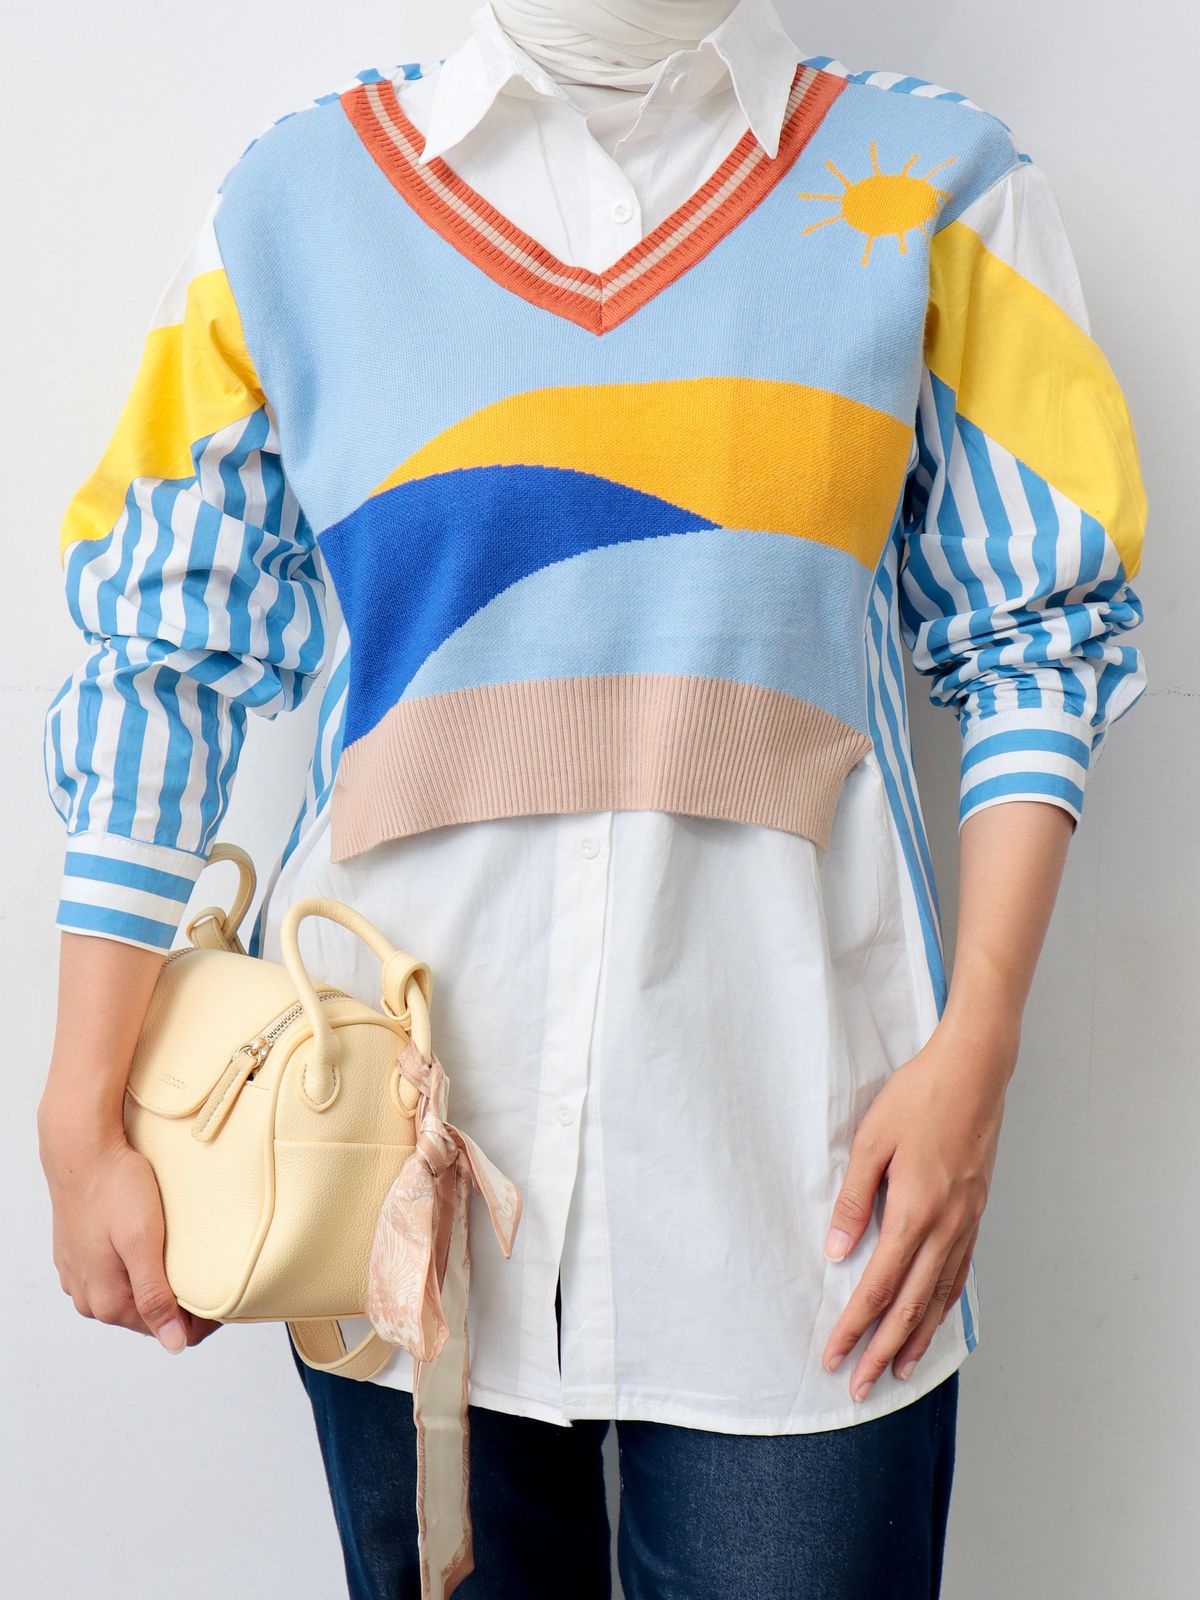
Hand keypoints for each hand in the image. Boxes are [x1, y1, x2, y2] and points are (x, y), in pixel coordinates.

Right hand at [38, 1108, 222, 1352]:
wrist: (81, 1152)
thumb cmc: (114, 1189)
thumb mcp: (142, 1243)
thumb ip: (154, 1297)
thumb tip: (173, 1344)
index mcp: (107, 1302)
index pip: (167, 1333)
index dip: (201, 1320)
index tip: (225, 1301)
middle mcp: (89, 1299)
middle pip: (149, 1317)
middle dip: (181, 1304)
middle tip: (212, 1277)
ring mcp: (81, 1278)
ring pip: (132, 1296)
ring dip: (159, 1284)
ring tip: (185, 1260)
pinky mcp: (79, 1257)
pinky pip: (116, 1276)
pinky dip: (139, 1269)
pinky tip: (154, 1249)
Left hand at [820, 1018, 1010, 1400]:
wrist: (974, 1071)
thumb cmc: (918, 1098)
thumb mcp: (870, 1142)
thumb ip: (853, 1201)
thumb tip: (835, 1253)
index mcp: (915, 1211)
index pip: (879, 1286)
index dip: (855, 1326)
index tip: (835, 1356)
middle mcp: (946, 1226)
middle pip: (911, 1306)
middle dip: (882, 1350)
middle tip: (861, 1387)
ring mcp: (966, 1221)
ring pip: (940, 1296)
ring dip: (917, 1337)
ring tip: (899, 1370)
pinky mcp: (976, 1211)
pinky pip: (959, 1272)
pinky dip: (944, 1304)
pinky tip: (933, 1317)